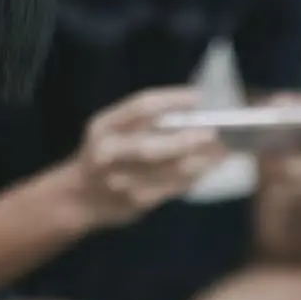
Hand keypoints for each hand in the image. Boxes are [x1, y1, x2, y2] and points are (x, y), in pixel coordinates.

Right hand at [78, 87, 227, 226]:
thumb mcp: (112, 130)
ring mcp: (120, 181)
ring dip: (201, 161)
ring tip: (223, 151)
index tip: (198, 97)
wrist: (78, 199)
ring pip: (168, 171)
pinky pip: (173, 188)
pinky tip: (208, 168)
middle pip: (152, 145)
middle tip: (214, 133)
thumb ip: (144, 122)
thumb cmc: (107, 155)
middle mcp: (107, 154)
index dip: (172, 100)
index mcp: (103, 126)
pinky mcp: (135, 202)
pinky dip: (195, 177)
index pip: (140, 106)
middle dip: (186, 139)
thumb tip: (195, 112)